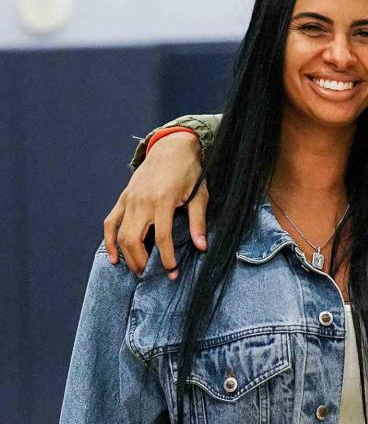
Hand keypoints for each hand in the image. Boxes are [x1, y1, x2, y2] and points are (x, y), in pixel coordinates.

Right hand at [103, 132, 206, 278]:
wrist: (172, 147)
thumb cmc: (189, 171)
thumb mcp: (199, 194)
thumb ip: (198, 221)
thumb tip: (201, 247)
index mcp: (162, 201)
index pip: (162, 238)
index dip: (167, 258)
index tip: (173, 271)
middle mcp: (142, 202)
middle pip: (134, 240)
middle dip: (141, 262)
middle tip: (151, 276)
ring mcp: (129, 200)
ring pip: (120, 234)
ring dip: (127, 256)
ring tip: (138, 270)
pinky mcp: (123, 198)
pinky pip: (110, 223)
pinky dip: (109, 241)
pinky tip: (113, 258)